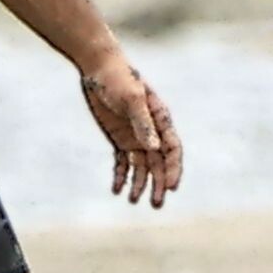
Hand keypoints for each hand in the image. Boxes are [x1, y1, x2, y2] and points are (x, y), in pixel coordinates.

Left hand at [79, 53, 182, 207]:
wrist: (98, 68)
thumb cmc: (119, 79)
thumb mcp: (131, 99)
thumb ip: (142, 122)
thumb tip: (154, 148)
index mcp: (161, 119)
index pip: (172, 150)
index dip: (173, 169)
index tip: (170, 187)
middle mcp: (151, 131)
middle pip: (159, 163)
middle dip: (159, 184)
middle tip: (156, 204)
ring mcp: (135, 136)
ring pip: (141, 166)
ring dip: (139, 184)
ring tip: (132, 200)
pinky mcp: (119, 138)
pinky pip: (123, 161)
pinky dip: (121, 175)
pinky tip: (116, 189)